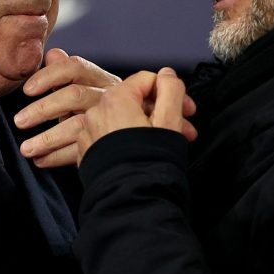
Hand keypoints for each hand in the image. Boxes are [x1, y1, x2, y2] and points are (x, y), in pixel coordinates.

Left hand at [15, 48, 121, 167]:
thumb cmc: (113, 111)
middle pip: (74, 96)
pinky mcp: (111, 144)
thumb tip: (52, 54)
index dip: (49, 76)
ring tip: (26, 149)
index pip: (75, 67)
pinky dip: (58, 157)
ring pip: (78, 125)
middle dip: (43, 109)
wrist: (141, 138)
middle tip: (19, 121)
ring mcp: (113, 120)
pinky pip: (82, 150)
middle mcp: (109, 96)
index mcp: (102, 80)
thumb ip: (69, 74)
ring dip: (48, 139)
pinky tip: (42, 161)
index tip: (27, 90)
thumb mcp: (92, 90)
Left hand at [77, 68, 196, 164]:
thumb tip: (167, 74)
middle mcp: (96, 111)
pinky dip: (124, 140)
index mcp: (117, 98)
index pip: (148, 80)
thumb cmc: (151, 161)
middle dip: (161, 113)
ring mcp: (88, 132)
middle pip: (134, 100)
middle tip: (183, 129)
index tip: (188, 111)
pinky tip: (140, 153)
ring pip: (121, 119)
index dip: (172, 92)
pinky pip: (107, 137)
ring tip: (163, 144)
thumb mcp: (169, 120)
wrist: (131, 199)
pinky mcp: (86, 152)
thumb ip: (171, 90)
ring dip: (145, 127)